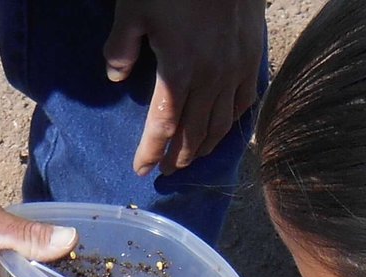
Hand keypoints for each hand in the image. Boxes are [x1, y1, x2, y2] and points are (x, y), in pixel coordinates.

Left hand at [103, 0, 264, 173]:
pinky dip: (230, 124)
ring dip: (203, 148)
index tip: (141, 169)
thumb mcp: (134, 6)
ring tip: (190, 159)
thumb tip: (114, 76)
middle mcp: (210, 80)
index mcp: (179, 71)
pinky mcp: (251, 62)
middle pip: (193, 134)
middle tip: (166, 172)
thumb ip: (121, 45)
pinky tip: (221, 130)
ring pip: (219, 125)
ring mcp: (234, 73)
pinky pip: (243, 104)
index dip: (151, 151)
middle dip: (178, 158)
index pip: (163, 125)